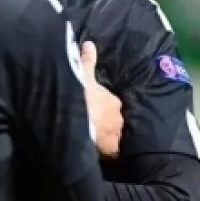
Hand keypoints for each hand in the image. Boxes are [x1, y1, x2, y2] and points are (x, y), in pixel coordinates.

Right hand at [81, 41, 122, 158]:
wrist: (81, 122)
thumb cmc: (82, 99)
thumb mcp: (82, 77)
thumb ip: (86, 62)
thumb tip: (90, 44)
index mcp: (112, 101)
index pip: (112, 104)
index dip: (105, 108)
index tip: (98, 111)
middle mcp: (118, 117)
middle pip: (115, 121)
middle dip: (108, 123)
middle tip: (96, 126)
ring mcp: (115, 134)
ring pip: (113, 136)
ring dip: (108, 138)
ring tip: (97, 143)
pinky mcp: (110, 149)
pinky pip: (111, 152)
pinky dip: (107, 153)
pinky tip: (102, 156)